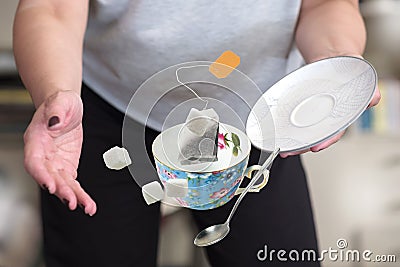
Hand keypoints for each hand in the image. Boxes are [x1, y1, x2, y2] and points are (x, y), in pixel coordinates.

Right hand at [24, 91, 95, 214]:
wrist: (66, 108)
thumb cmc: (61, 103)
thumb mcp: (62, 100)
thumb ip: (57, 110)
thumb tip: (55, 121)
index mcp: (36, 141)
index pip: (34, 162)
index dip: (41, 175)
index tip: (51, 185)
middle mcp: (43, 156)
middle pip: (49, 177)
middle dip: (61, 190)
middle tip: (72, 201)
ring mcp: (55, 164)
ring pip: (62, 184)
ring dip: (73, 197)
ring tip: (86, 207)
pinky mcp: (67, 167)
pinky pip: (73, 184)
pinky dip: (80, 194)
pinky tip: (88, 205)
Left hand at [280, 70, 381, 157]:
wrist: (335, 59)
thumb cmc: (350, 71)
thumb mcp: (362, 78)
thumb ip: (368, 91)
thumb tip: (373, 99)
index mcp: (341, 115)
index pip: (334, 132)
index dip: (326, 141)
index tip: (316, 147)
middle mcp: (326, 116)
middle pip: (314, 135)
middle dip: (302, 145)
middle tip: (290, 152)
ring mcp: (312, 110)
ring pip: (301, 128)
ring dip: (291, 138)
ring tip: (280, 145)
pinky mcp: (301, 103)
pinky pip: (292, 114)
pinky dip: (284, 121)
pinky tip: (276, 127)